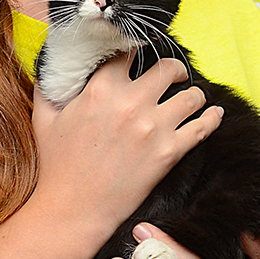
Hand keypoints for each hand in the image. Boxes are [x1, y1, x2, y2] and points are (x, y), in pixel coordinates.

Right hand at [28, 55, 222, 238]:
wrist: (72, 210)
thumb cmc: (56, 165)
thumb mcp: (44, 117)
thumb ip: (48, 86)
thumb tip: (51, 64)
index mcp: (101, 89)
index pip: (129, 52)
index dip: (138, 49)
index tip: (143, 52)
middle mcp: (131, 103)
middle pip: (168, 68)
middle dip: (175, 69)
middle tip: (175, 74)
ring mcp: (153, 128)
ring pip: (192, 95)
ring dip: (193, 94)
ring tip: (191, 97)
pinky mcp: (169, 153)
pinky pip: (202, 127)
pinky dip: (212, 118)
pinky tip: (215, 114)